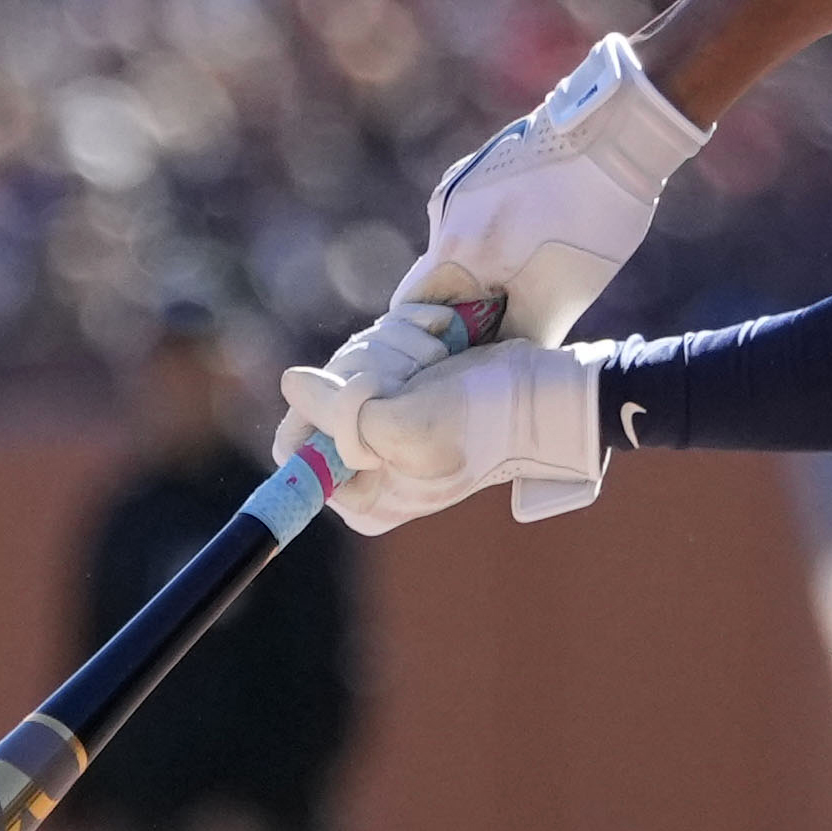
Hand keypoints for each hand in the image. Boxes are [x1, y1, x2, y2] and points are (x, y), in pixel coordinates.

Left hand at [272, 294, 475, 484]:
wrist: (542, 392)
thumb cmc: (481, 421)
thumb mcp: (400, 425)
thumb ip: (336, 413)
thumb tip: (289, 383)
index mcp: (361, 496)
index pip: (294, 449)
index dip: (320, 409)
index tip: (367, 393)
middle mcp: (366, 464)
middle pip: (319, 397)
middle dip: (369, 369)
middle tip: (416, 376)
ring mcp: (384, 423)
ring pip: (347, 363)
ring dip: (395, 347)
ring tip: (437, 360)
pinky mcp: (402, 387)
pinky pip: (376, 346)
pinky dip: (408, 334)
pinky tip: (440, 344)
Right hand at [396, 34, 709, 350]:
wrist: (616, 131)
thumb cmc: (593, 215)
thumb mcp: (563, 292)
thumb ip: (523, 331)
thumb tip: (502, 361)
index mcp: (456, 248)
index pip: (413, 311)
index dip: (431, 342)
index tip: (460, 360)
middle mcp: (445, 214)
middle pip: (438, 280)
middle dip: (464, 311)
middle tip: (504, 333)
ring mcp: (462, 184)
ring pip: (462, 249)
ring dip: (487, 275)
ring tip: (532, 288)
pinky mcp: (484, 167)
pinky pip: (478, 220)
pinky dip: (498, 242)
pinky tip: (540, 245)